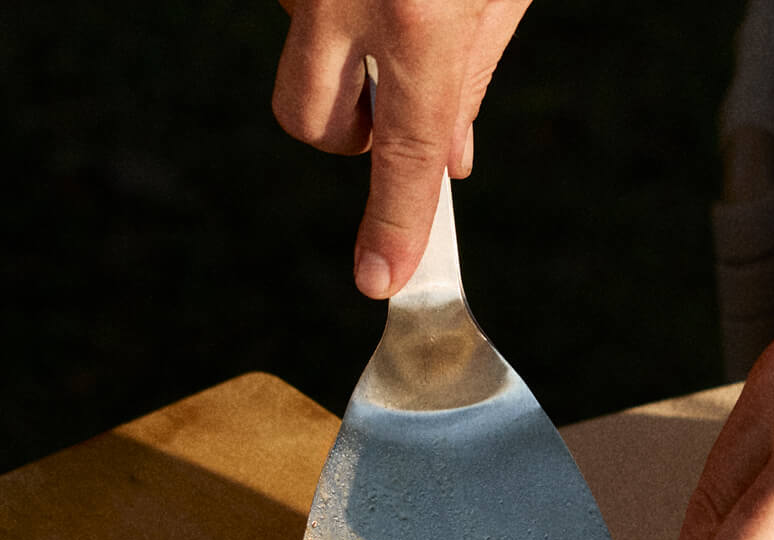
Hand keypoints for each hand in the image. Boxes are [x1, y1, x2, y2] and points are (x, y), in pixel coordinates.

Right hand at [272, 0, 530, 297]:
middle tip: (392, 101)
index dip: (395, 224)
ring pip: (300, 60)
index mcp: (415, 13)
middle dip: (346, 135)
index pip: (405, 151)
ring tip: (394, 7)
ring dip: (340, 57)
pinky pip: (300, 9)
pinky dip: (334, 9)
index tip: (380, 278)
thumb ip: (473, 71)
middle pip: (312, 123)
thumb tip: (448, 155)